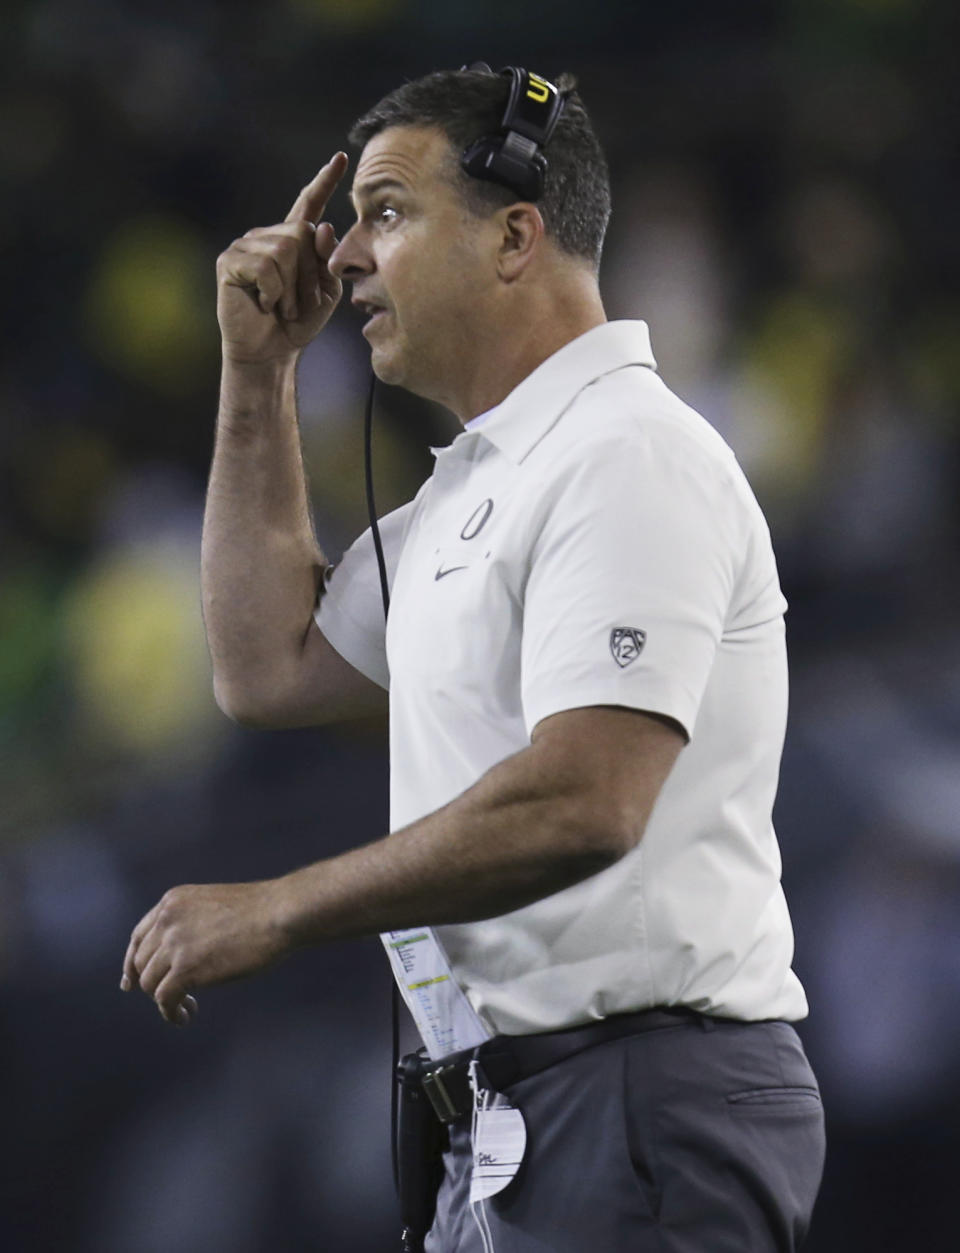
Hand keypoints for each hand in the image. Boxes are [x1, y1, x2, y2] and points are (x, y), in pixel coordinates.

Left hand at [121, 880, 288, 1025]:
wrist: (279, 913)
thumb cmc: (260, 912)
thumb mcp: (213, 907)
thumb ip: (191, 924)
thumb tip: (179, 959)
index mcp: (173, 902)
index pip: (138, 937)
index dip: (132, 963)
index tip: (130, 983)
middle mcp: (167, 920)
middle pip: (142, 963)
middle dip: (153, 983)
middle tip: (176, 997)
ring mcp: (174, 944)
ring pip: (150, 984)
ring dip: (164, 1000)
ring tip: (187, 1006)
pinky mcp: (186, 968)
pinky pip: (164, 999)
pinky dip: (171, 1013)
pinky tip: (185, 1016)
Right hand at [216, 152, 348, 364]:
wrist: (271, 352)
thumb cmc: (298, 323)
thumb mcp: (326, 292)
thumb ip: (328, 260)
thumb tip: (321, 226)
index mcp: (292, 241)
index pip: (309, 204)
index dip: (324, 182)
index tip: (342, 159)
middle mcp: (267, 236)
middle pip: (301, 233)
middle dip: (310, 275)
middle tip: (302, 304)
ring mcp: (246, 246)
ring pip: (284, 250)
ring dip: (292, 289)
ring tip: (283, 307)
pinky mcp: (230, 262)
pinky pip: (264, 266)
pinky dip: (272, 291)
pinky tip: (263, 303)